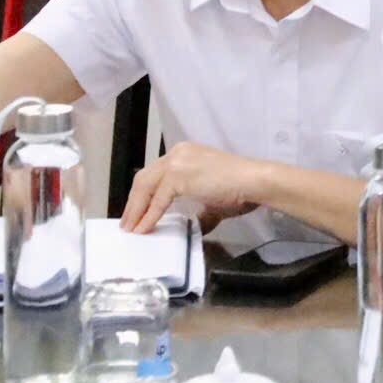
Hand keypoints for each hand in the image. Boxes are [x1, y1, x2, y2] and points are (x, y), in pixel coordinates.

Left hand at [119, 142, 268, 232]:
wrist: (255, 182)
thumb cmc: (241, 189)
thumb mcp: (212, 198)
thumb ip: (198, 209)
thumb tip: (193, 226)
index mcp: (185, 153)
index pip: (155, 173)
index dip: (143, 195)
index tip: (136, 214)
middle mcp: (178, 152)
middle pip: (144, 178)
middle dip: (134, 203)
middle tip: (128, 224)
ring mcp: (177, 161)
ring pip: (145, 186)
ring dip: (135, 210)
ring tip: (131, 230)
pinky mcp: (179, 175)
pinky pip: (157, 199)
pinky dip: (148, 216)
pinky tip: (144, 229)